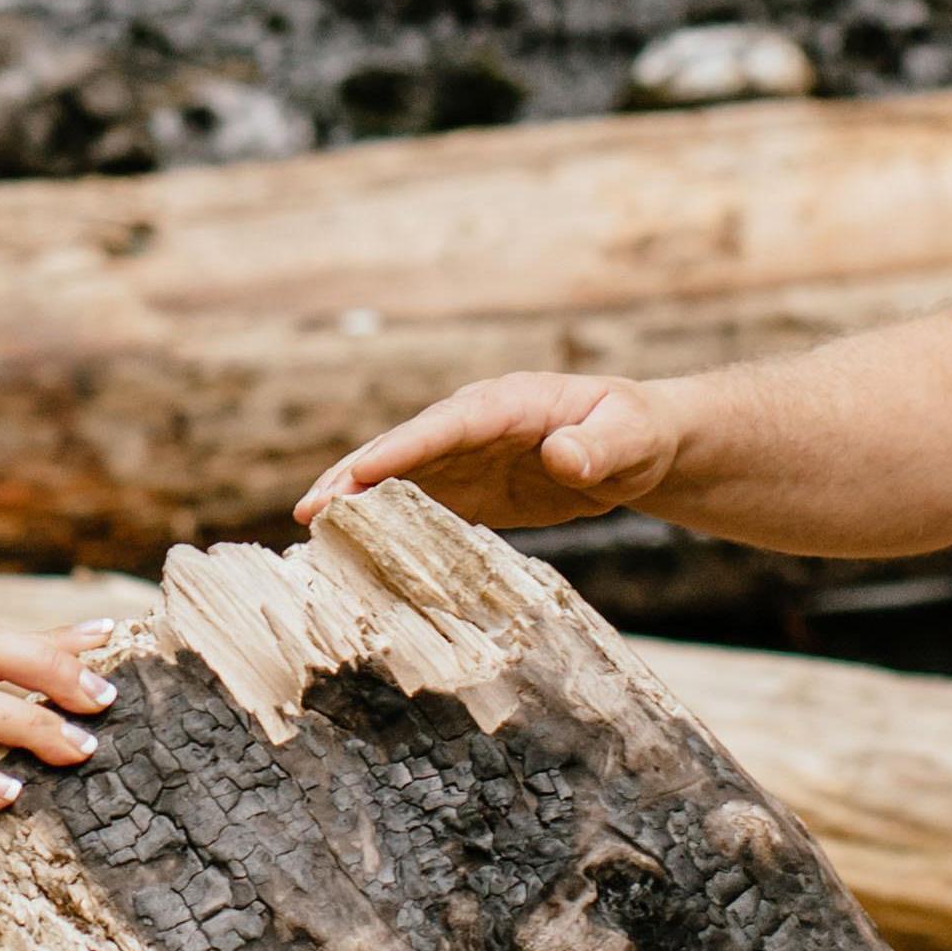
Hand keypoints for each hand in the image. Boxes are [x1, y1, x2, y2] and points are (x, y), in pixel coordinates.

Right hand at [301, 373, 677, 529]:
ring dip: (357, 500)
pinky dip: (386, 522)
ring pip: (402, 476)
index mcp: (509, 403)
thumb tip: (564, 455)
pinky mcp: (470, 489)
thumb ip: (598, 445)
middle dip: (356, 475)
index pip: (446, 425)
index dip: (401, 449)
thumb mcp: (630, 435)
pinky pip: (421, 504)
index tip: (357, 473)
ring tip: (312, 527)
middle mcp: (476, 426)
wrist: (641, 448)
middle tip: (310, 509)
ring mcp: (468, 457)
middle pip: (406, 448)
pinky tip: (354, 548)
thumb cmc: (638, 431)